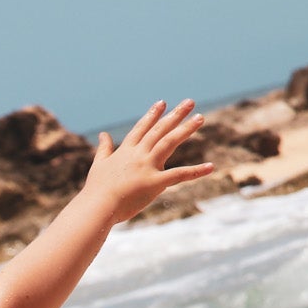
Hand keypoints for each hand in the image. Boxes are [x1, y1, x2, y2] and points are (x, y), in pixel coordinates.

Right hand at [81, 98, 215, 224]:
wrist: (97, 206)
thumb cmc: (97, 189)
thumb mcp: (99, 164)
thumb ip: (104, 148)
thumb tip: (103, 134)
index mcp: (126, 151)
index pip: (142, 128)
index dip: (152, 115)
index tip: (162, 103)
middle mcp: (138, 154)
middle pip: (159, 130)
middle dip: (175, 115)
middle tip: (190, 102)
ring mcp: (147, 166)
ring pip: (169, 142)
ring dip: (186, 129)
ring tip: (200, 118)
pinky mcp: (155, 183)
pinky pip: (179, 175)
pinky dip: (196, 171)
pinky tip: (210, 167)